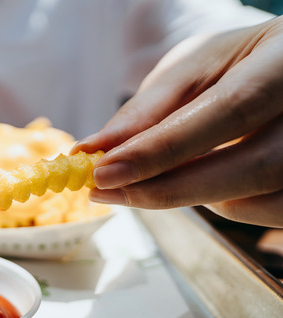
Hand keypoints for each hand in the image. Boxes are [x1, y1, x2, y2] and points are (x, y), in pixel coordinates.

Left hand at [73, 16, 282, 226]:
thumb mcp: (193, 67)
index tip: (105, 172)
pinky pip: (268, 212)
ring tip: (160, 172)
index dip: (164, 149)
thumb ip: (147, 110)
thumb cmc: (241, 63)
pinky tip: (202, 179)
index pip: (230, 111)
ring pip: (259, 200)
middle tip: (107, 190)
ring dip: (196, 196)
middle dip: (169, 188)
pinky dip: (225, 204)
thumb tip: (94, 150)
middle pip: (253, 167)